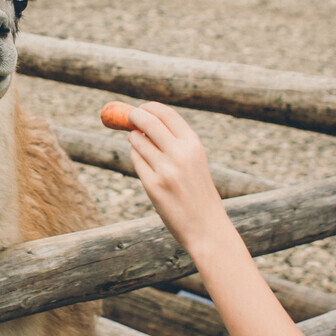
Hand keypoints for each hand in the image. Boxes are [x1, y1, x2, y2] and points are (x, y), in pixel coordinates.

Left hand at [128, 102, 226, 255]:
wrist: (207, 228)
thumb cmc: (199, 193)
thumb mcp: (195, 161)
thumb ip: (175, 142)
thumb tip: (144, 122)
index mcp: (194, 145)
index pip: (166, 114)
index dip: (150, 108)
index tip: (141, 108)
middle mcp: (180, 154)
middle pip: (147, 122)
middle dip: (134, 116)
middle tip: (128, 117)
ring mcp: (165, 169)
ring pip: (138, 141)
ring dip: (135, 139)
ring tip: (142, 147)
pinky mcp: (152, 185)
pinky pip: (136, 160)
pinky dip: (136, 157)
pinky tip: (145, 165)